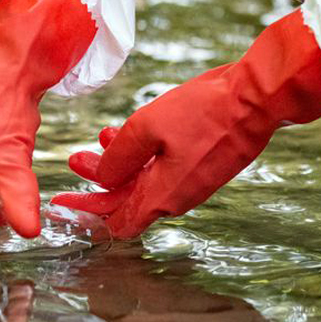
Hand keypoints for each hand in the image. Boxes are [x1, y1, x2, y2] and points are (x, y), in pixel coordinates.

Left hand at [53, 9, 320, 238]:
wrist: (257, 98)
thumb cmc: (204, 111)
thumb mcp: (147, 128)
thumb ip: (118, 159)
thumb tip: (101, 180)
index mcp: (162, 196)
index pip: (116, 222)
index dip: (86, 214)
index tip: (63, 202)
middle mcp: (179, 197)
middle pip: (128, 201)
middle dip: (99, 180)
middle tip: (76, 159)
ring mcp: (195, 182)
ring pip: (147, 181)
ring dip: (122, 163)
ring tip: (103, 136)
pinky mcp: (207, 165)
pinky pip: (167, 169)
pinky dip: (145, 156)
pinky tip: (135, 130)